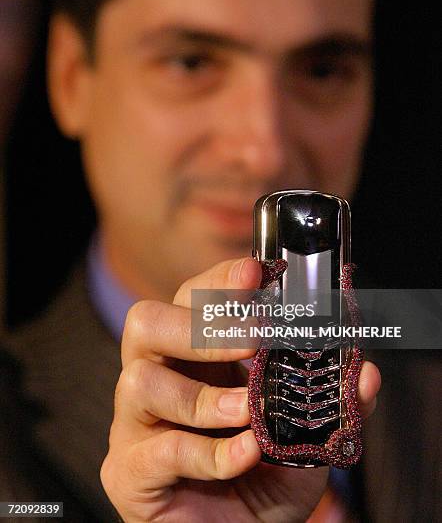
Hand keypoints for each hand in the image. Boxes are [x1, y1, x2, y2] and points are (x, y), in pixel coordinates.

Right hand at [101, 258, 380, 522]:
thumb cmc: (261, 479)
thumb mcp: (304, 436)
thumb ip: (331, 403)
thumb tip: (365, 372)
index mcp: (193, 356)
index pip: (192, 299)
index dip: (219, 282)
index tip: (256, 273)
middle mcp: (157, 376)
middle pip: (146, 322)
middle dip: (201, 325)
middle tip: (252, 337)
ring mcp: (136, 422)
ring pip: (140, 380)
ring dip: (204, 395)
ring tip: (247, 411)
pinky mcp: (128, 470)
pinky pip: (161, 450)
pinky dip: (210, 451)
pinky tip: (245, 453)